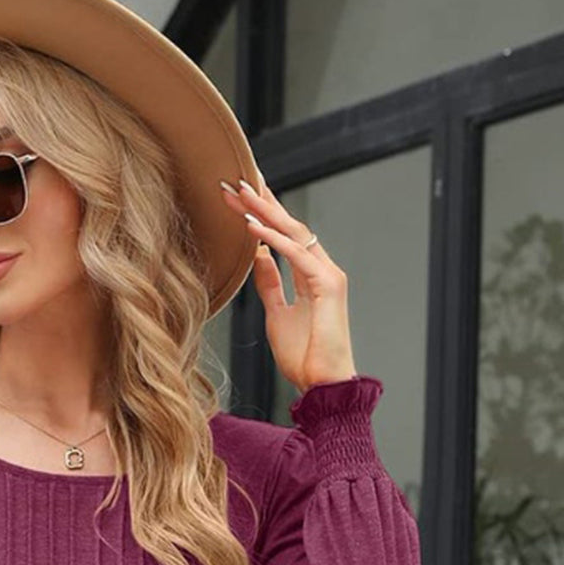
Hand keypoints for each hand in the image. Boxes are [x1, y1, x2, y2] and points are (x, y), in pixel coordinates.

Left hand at [221, 175, 357, 392]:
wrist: (323, 385)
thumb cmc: (305, 357)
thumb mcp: (277, 314)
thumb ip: (270, 284)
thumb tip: (258, 257)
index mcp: (310, 273)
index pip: (284, 233)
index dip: (262, 212)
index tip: (238, 194)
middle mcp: (321, 268)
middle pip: (288, 225)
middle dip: (261, 201)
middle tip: (234, 179)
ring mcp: (328, 274)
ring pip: (294, 232)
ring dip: (265, 211)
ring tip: (240, 193)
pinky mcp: (329, 286)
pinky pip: (297, 256)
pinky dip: (274, 240)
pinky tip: (252, 227)